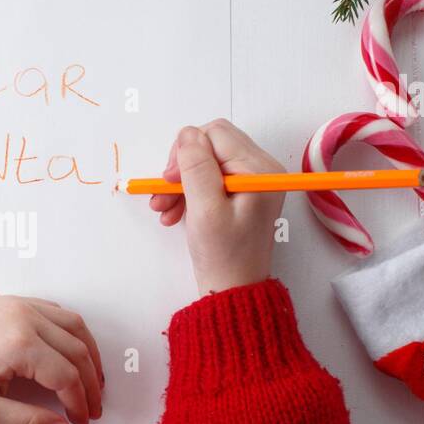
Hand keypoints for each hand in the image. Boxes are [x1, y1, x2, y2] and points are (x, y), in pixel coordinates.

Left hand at [0, 296, 103, 423]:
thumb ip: (27, 423)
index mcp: (18, 343)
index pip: (67, 375)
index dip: (79, 402)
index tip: (79, 422)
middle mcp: (23, 316)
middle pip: (76, 349)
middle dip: (90, 381)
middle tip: (92, 408)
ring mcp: (17, 304)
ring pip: (72, 325)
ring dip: (87, 353)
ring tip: (92, 382)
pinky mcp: (10, 301)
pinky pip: (54, 311)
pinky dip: (71, 333)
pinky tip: (71, 354)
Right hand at [150, 120, 286, 295]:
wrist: (233, 289)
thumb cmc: (223, 255)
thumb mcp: (206, 210)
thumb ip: (197, 167)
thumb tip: (187, 133)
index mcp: (259, 170)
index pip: (215, 133)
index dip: (186, 152)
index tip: (169, 182)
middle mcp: (260, 169)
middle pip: (210, 144)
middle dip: (181, 166)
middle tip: (163, 194)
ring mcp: (251, 180)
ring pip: (206, 160)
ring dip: (180, 181)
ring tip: (164, 209)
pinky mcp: (240, 192)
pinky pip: (208, 176)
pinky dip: (188, 191)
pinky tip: (174, 212)